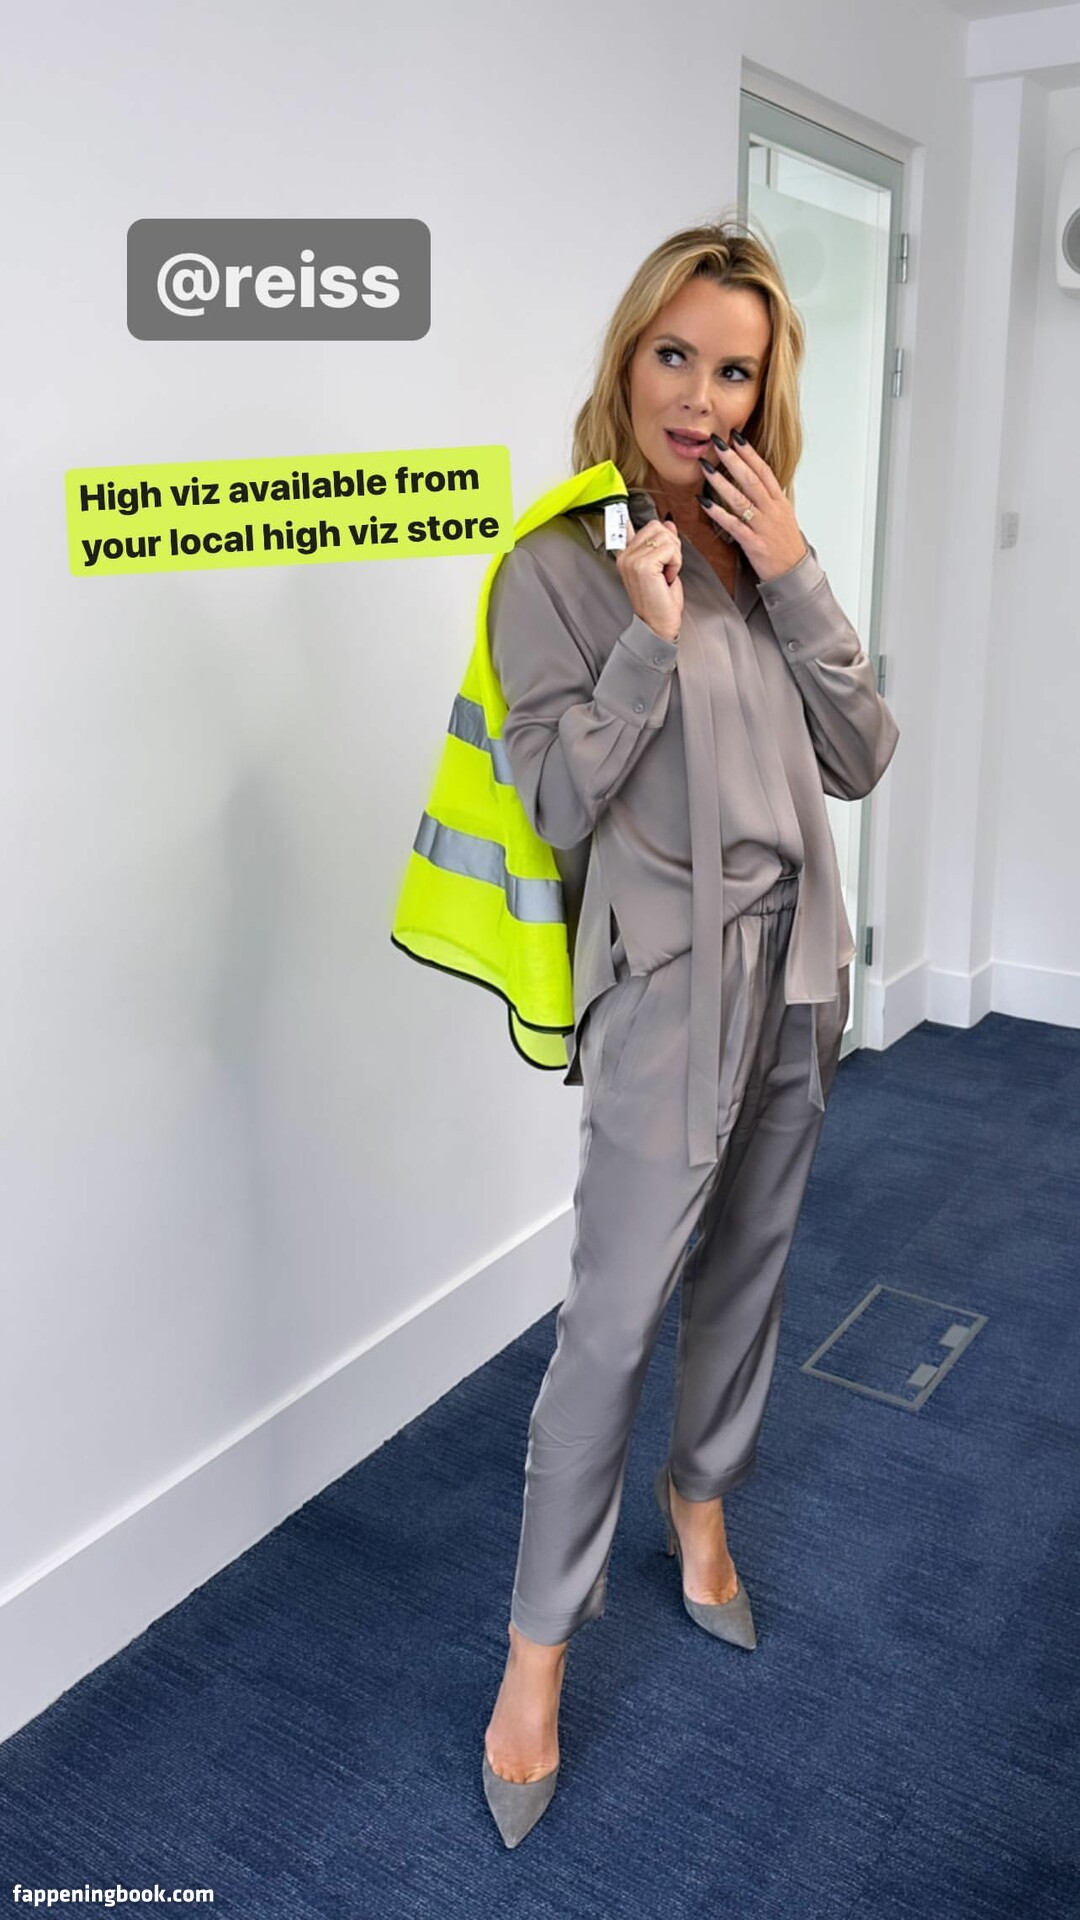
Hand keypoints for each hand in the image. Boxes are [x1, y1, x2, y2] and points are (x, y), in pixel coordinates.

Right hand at [614, 516, 682, 641]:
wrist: (657, 625)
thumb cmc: (660, 601)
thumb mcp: (664, 566)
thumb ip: (663, 543)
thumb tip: (667, 523)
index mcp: (625, 554)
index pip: (625, 523)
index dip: (622, 512)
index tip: (617, 503)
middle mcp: (625, 555)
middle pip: (656, 526)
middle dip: (671, 545)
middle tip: (666, 568)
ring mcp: (632, 560)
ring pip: (666, 536)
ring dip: (675, 556)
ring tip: (666, 574)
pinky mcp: (643, 565)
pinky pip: (670, 549)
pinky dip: (676, 563)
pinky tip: (667, 578)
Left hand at [697, 436, 808, 582]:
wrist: (793, 572)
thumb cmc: (785, 544)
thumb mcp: (782, 516)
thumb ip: (768, 498)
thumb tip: (755, 481)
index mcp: (779, 501)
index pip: (764, 470)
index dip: (749, 453)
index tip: (736, 437)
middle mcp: (772, 510)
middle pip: (751, 479)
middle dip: (733, 459)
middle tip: (717, 443)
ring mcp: (763, 526)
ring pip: (741, 499)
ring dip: (721, 482)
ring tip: (706, 467)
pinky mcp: (754, 543)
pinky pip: (733, 525)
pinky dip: (718, 513)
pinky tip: (704, 502)